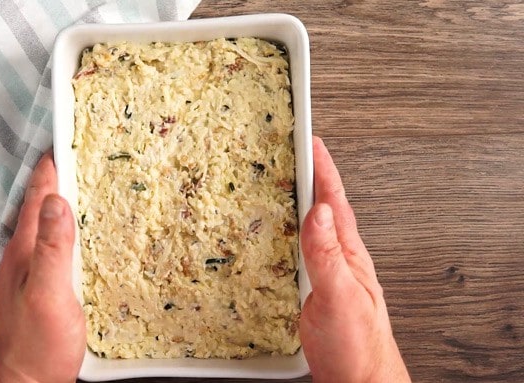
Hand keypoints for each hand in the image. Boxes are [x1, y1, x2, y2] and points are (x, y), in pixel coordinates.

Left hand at [0, 153, 85, 382]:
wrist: (27, 380)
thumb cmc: (38, 343)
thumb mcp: (48, 292)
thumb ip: (53, 248)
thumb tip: (57, 200)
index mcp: (25, 249)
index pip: (37, 197)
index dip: (50, 168)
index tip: (63, 139)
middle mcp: (25, 253)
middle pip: (42, 205)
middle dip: (58, 176)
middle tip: (78, 152)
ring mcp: (33, 268)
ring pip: (49, 222)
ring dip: (62, 199)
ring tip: (82, 179)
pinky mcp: (44, 282)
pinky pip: (55, 241)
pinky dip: (67, 224)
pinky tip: (80, 228)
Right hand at [299, 137, 409, 382]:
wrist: (359, 381)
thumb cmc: (358, 346)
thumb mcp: (341, 297)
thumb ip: (328, 255)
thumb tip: (317, 211)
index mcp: (347, 251)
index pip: (333, 198)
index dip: (322, 166)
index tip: (310, 138)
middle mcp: (337, 256)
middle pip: (320, 205)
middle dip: (306, 174)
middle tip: (289, 150)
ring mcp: (325, 271)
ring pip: (307, 226)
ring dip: (295, 200)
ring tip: (278, 180)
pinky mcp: (310, 289)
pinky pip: (297, 249)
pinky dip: (286, 231)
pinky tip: (275, 232)